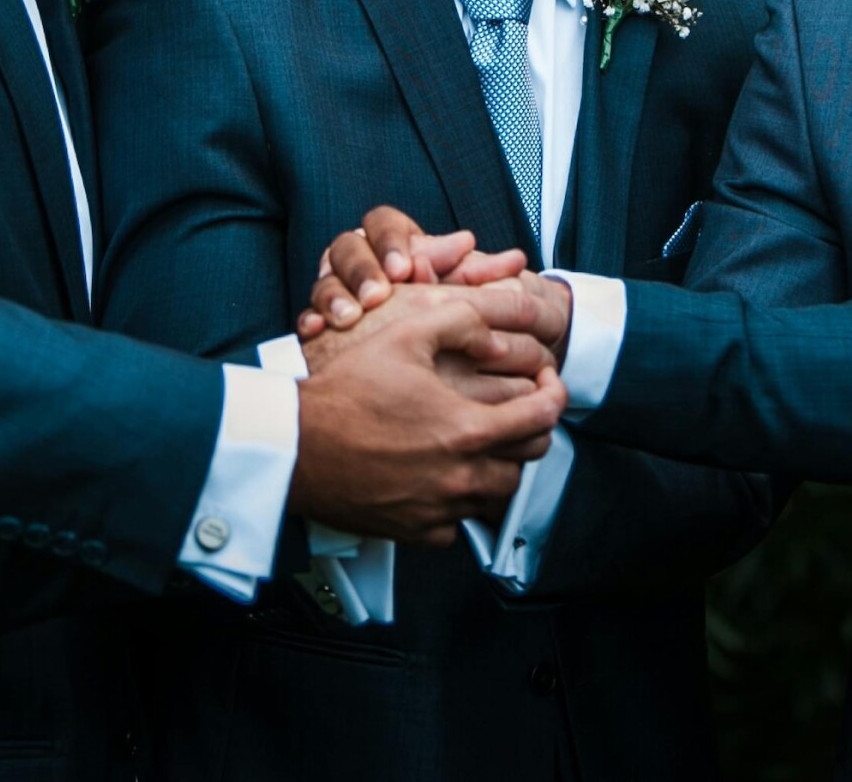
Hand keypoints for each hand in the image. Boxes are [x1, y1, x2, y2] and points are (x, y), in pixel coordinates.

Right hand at [292, 285, 569, 543]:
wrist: (296, 446)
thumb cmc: (344, 393)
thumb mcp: (406, 335)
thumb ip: (462, 320)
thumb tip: (498, 328)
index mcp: (467, 428)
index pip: (543, 416)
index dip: (555, 393)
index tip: (546, 384)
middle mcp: (461, 475)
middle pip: (529, 458)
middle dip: (531, 429)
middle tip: (516, 409)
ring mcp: (440, 509)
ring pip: (499, 494)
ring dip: (500, 466)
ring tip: (481, 442)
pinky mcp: (416, 531)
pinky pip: (459, 525)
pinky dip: (460, 504)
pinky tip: (443, 478)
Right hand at [298, 204, 531, 337]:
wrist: (419, 351)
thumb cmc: (442, 312)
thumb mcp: (462, 292)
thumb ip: (481, 275)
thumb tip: (515, 259)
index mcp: (391, 241)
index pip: (384, 222)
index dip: (392, 242)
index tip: (407, 268)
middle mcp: (359, 258)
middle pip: (348, 247)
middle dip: (363, 270)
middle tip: (378, 296)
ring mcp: (337, 287)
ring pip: (324, 279)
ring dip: (335, 295)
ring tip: (350, 317)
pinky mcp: (322, 318)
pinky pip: (307, 313)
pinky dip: (309, 320)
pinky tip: (315, 332)